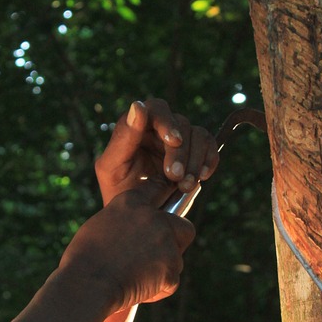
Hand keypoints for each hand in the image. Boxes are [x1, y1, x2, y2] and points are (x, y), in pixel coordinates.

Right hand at [60, 183, 195, 309]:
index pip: (157, 191)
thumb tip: (134, 232)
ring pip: (177, 258)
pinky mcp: (171, 268)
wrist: (86, 284)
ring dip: (162, 270)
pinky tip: (136, 290)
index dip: (160, 208)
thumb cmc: (83, 260)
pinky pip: (171, 282)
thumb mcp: (99, 227)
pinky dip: (158, 290)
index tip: (161, 216)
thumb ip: (123, 222)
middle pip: (183, 226)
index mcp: (131, 202)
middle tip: (160, 255)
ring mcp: (165, 242)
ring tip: (135, 279)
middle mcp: (153, 217)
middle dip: (177, 241)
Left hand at [95, 98, 218, 206]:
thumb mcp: (111, 167)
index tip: (173, 141)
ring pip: (198, 134)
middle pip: (181, 123)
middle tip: (174, 177)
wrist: (135, 215)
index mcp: (136, 126)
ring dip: (195, 160)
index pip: (156, 109)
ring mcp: (178, 140)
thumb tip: (138, 106)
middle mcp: (159, 129)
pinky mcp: (193, 154)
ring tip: (184, 185)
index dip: (167, 122)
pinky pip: (209, 146)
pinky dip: (209, 160)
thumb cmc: (116, 191)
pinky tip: (202, 177)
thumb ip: (123, 138)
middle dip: (180, 151)